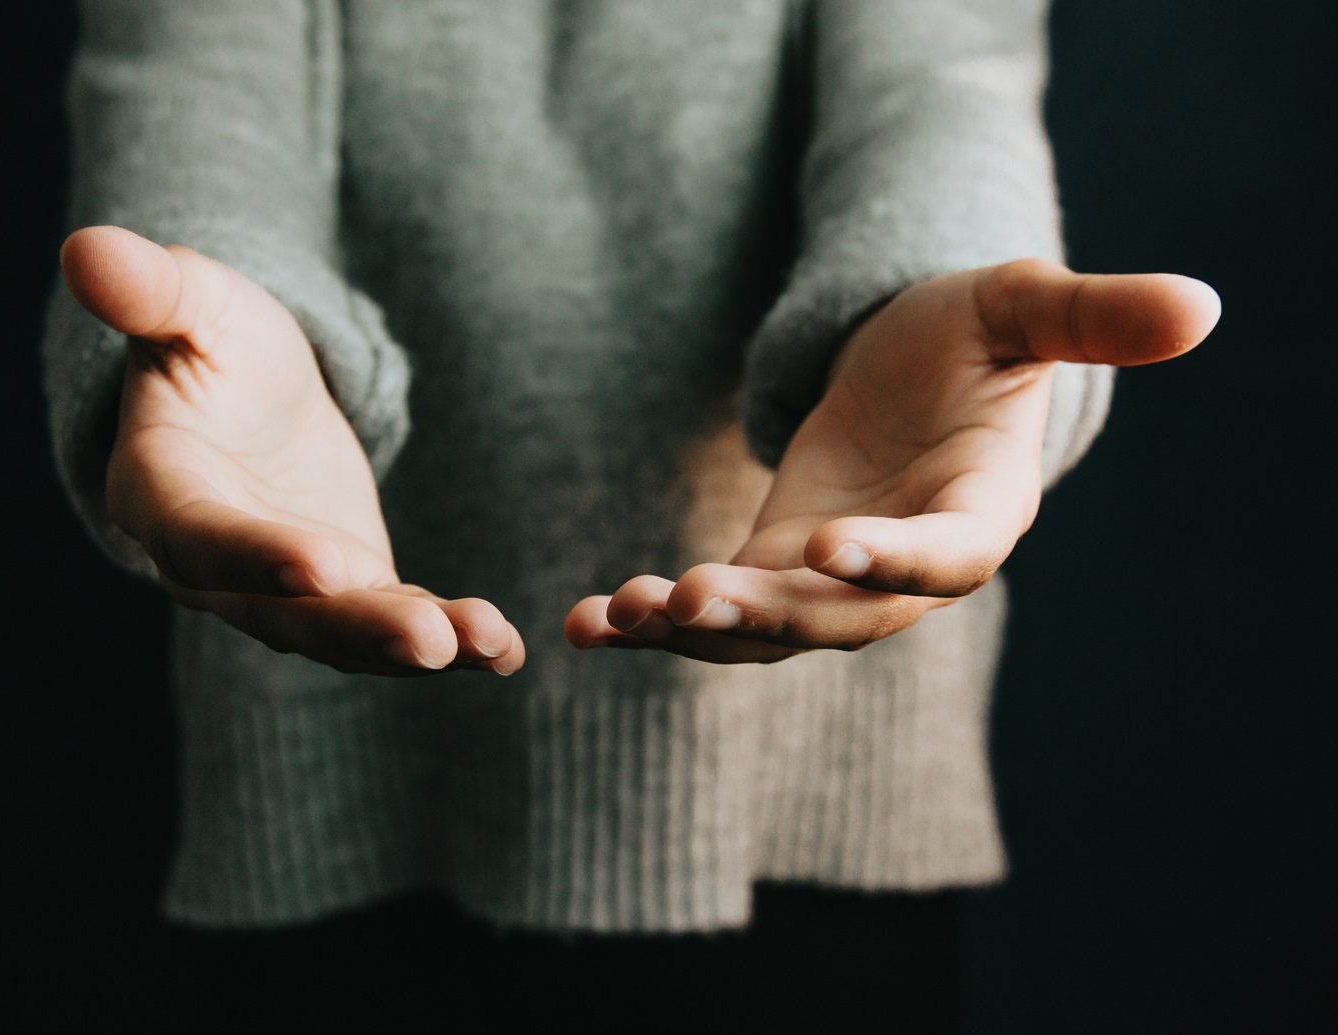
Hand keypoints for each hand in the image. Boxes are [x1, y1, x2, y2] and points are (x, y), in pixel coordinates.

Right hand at [60, 226, 524, 675]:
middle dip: (358, 628)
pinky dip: (448, 643)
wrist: (256, 388)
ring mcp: (283, 590)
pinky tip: (505, 650)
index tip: (328, 567)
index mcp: (163, 493)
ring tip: (488, 642)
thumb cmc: (215, 339)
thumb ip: (149, 290)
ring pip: (343, 633)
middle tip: (431, 641)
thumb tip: (84, 247)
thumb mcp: (193, 304)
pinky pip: (391, 624)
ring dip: (412, 645)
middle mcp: (216, 564)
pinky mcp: (344, 592)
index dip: (258, 557)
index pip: (203, 538)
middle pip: (282, 613)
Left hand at [565, 258, 1219, 662]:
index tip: (834, 544)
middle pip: (840, 617)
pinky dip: (654, 620)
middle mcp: (905, 571)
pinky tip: (586, 621)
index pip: (946, 556)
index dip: (897, 559)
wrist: (911, 361)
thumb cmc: (972, 330)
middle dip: (765, 614)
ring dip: (695, 630)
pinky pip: (714, 609)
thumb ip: (1092, 313)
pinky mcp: (771, 570)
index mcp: (980, 514)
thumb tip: (1204, 306)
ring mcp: (833, 581)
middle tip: (687, 598)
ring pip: (766, 631)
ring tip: (618, 613)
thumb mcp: (1020, 305)